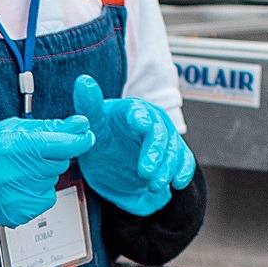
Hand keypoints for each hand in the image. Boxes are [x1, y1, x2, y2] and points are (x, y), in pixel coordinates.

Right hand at [0, 114, 94, 254]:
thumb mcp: (11, 129)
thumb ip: (49, 127)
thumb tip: (81, 124)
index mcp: (16, 146)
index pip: (64, 144)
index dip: (79, 140)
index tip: (85, 136)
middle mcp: (18, 172)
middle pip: (60, 163)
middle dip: (52, 156)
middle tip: (28, 155)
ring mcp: (19, 196)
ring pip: (53, 182)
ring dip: (42, 176)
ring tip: (17, 173)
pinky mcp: (20, 213)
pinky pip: (46, 200)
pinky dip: (37, 193)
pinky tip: (16, 187)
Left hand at [70, 74, 195, 214]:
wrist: (113, 163)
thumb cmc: (103, 138)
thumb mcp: (92, 125)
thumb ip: (88, 105)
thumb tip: (83, 80)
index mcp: (131, 110)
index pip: (137, 110)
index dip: (139, 117)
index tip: (140, 126)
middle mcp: (152, 120)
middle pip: (158, 133)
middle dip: (154, 153)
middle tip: (145, 173)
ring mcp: (165, 137)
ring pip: (173, 149)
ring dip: (166, 168)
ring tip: (153, 186)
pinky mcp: (174, 153)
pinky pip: (184, 160)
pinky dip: (183, 171)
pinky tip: (176, 183)